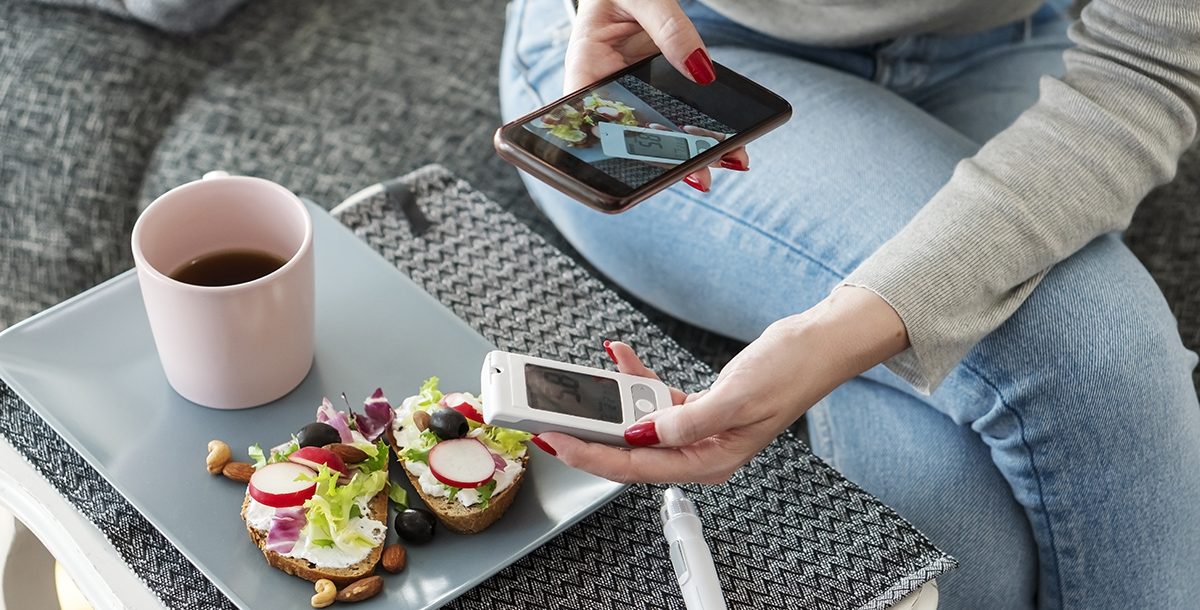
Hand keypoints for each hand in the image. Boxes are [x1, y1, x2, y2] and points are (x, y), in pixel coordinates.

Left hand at [537, 286, 908, 483]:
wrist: (815, 345)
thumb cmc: (789, 373)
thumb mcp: (735, 398)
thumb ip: (687, 421)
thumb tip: (644, 433)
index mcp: (709, 462)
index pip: (636, 468)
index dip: (591, 455)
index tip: (557, 441)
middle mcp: (700, 452)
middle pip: (629, 452)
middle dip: (588, 432)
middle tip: (548, 418)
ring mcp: (697, 431)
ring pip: (638, 424)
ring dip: (611, 398)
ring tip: (583, 378)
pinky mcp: (697, 409)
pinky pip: (655, 399)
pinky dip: (636, 379)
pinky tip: (620, 355)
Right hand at [567, 0, 748, 189]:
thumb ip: (669, 27)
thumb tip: (700, 70)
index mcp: (585, 68)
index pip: (592, 119)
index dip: (617, 148)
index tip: (649, 161)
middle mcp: (607, 90)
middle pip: (632, 138)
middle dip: (668, 160)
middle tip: (700, 175)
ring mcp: (635, 95)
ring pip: (659, 136)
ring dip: (692, 153)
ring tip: (728, 161)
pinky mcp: (658, 92)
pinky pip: (679, 119)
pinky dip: (705, 134)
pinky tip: (731, 147)